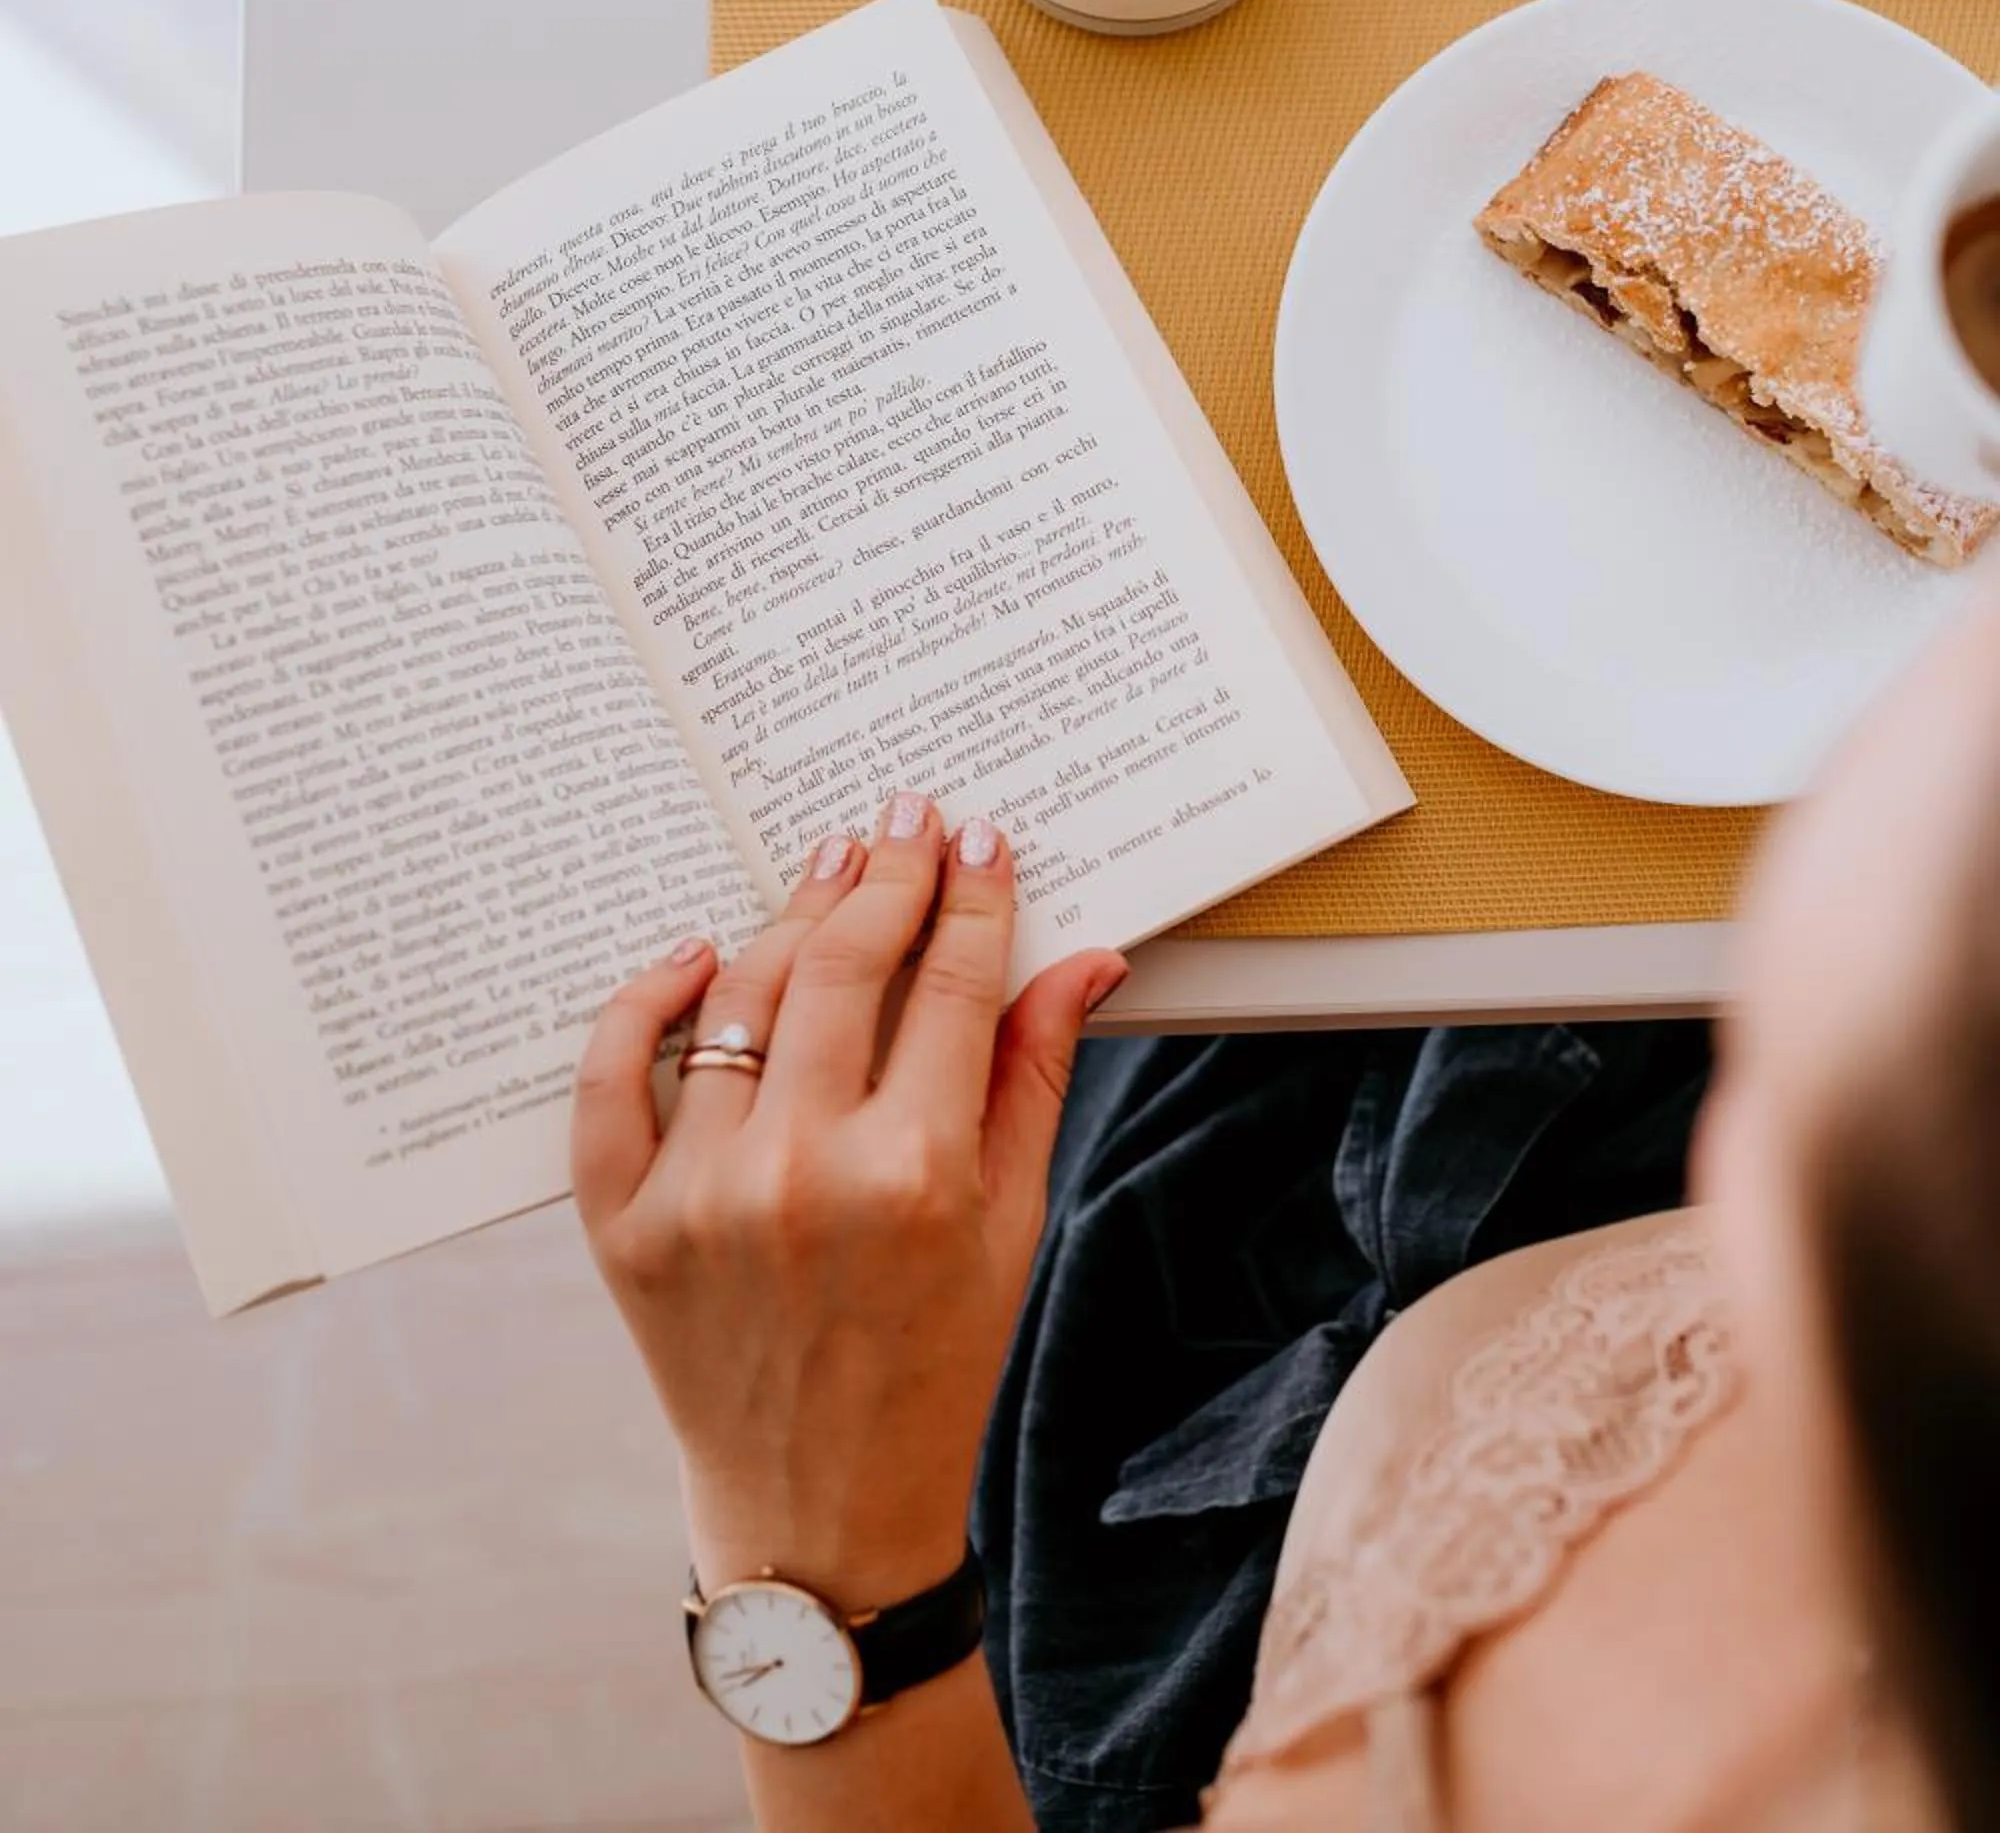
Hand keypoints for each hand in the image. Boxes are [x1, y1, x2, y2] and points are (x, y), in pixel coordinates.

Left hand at [573, 796, 1126, 1613]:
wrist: (821, 1508)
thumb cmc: (935, 1366)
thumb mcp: (1012, 1227)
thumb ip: (1034, 1078)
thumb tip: (1081, 957)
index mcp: (918, 1178)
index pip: (951, 985)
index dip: (971, 898)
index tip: (979, 841)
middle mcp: (805, 1176)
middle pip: (843, 969)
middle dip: (885, 878)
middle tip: (905, 820)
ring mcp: (701, 1199)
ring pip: (739, 1003)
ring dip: (789, 917)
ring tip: (829, 867)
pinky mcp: (623, 1227)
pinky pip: (612, 1079)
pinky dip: (645, 1001)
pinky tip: (697, 952)